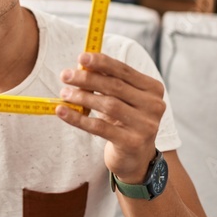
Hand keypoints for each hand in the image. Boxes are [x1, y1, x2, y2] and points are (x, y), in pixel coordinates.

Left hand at [55, 52, 165, 183]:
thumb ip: (108, 81)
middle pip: (115, 86)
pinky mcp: (132, 143)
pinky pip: (99, 128)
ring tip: (64, 93)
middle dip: (87, 79)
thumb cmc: (125, 121)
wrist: (137, 158)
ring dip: (82, 97)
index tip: (81, 57)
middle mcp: (154, 106)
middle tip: (65, 75)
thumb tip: (82, 64)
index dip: (102, 63)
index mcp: (153, 89)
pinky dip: (78, 119)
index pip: (124, 71)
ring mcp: (145, 126)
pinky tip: (62, 112)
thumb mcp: (122, 100)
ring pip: (108, 105)